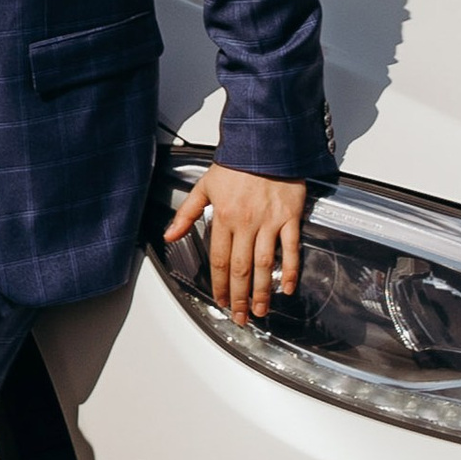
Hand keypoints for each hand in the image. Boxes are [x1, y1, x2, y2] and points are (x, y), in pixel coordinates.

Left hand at [163, 163, 306, 324]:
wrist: (265, 141)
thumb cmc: (237, 163)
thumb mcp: (205, 186)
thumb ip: (187, 214)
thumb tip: (169, 236)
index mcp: (224, 217)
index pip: (220, 260)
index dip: (220, 285)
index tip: (220, 301)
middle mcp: (247, 223)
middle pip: (241, 269)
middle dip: (238, 297)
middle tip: (239, 317)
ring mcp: (270, 221)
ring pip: (264, 264)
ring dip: (261, 292)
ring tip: (259, 311)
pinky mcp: (290, 217)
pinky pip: (291, 249)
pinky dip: (290, 270)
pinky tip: (286, 288)